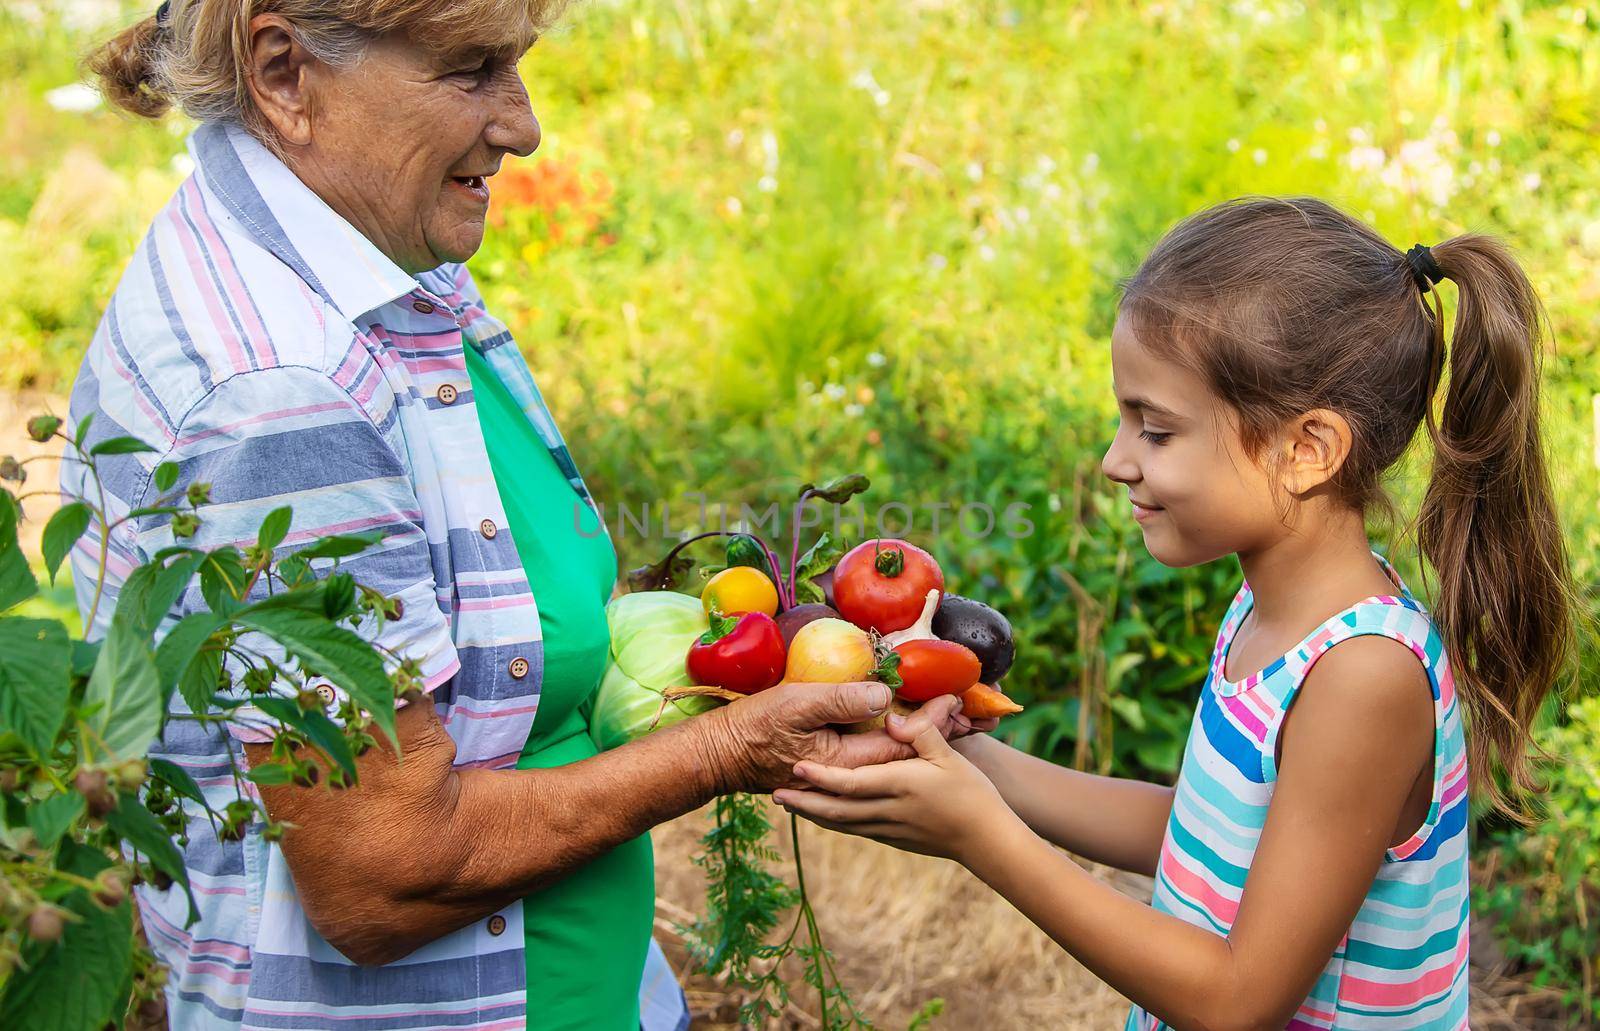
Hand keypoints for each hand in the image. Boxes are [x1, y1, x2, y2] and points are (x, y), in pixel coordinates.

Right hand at [693, 685, 967, 793]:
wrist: (720, 756)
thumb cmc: (755, 726)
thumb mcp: (798, 705)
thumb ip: (843, 701)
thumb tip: (886, 696)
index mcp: (848, 762)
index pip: (903, 741)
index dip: (933, 718)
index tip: (957, 695)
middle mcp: (850, 775)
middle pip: (906, 755)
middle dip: (939, 734)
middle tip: (970, 713)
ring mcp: (840, 776)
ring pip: (892, 760)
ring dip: (923, 741)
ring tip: (953, 724)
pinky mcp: (831, 772)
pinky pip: (873, 761)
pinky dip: (897, 746)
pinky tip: (910, 737)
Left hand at [772, 708, 1017, 862]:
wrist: (987, 841)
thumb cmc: (972, 795)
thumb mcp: (949, 757)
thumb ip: (920, 733)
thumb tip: (890, 718)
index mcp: (899, 786)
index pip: (850, 783)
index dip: (820, 776)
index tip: (795, 766)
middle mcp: (887, 811)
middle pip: (835, 810)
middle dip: (803, 802)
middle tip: (773, 793)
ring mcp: (888, 830)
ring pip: (841, 823)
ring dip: (812, 813)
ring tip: (788, 802)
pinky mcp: (893, 840)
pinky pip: (854, 829)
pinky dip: (833, 821)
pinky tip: (823, 814)